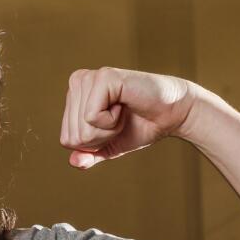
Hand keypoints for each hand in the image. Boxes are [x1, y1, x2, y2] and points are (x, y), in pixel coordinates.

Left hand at [60, 67, 198, 168]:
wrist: (172, 115)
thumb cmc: (140, 126)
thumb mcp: (109, 146)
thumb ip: (89, 155)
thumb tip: (73, 162)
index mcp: (74, 96)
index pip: (67, 139)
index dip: (93, 144)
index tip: (112, 126)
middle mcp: (78, 82)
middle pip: (73, 136)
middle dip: (101, 138)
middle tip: (121, 119)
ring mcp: (89, 77)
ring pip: (82, 128)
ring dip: (108, 129)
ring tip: (123, 112)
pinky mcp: (103, 77)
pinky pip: (92, 117)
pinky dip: (112, 121)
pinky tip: (125, 106)